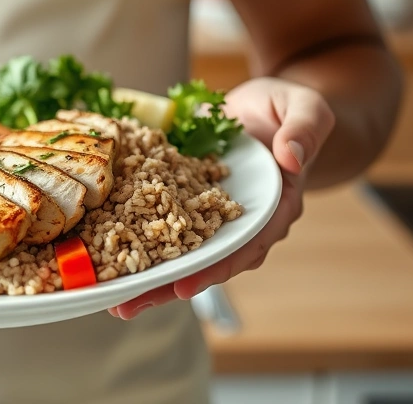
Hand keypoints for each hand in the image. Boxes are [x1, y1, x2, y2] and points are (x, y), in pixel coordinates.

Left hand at [108, 77, 334, 319]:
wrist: (263, 108)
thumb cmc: (289, 109)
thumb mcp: (305, 110)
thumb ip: (303, 131)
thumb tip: (291, 157)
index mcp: (276, 207)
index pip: (247, 245)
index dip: (216, 267)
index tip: (186, 286)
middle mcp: (242, 221)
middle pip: (207, 261)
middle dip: (168, 285)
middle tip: (130, 304)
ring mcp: (212, 215)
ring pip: (181, 252)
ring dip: (148, 276)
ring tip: (112, 298)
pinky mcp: (188, 202)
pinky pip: (163, 223)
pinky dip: (137, 238)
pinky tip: (106, 254)